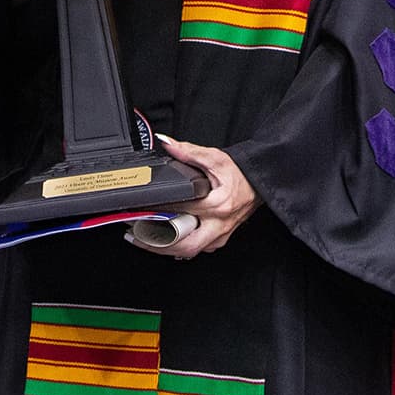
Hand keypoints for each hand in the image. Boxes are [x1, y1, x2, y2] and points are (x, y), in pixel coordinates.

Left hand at [135, 135, 256, 258]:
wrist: (259, 183)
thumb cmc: (240, 173)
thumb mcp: (215, 157)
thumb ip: (188, 151)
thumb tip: (166, 143)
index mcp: (218, 204)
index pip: (181, 208)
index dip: (158, 208)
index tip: (139, 207)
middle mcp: (219, 225)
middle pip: (184, 244)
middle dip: (157, 244)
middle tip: (135, 235)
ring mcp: (220, 235)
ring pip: (189, 251)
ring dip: (165, 248)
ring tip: (142, 238)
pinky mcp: (219, 240)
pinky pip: (196, 248)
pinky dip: (178, 246)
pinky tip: (163, 239)